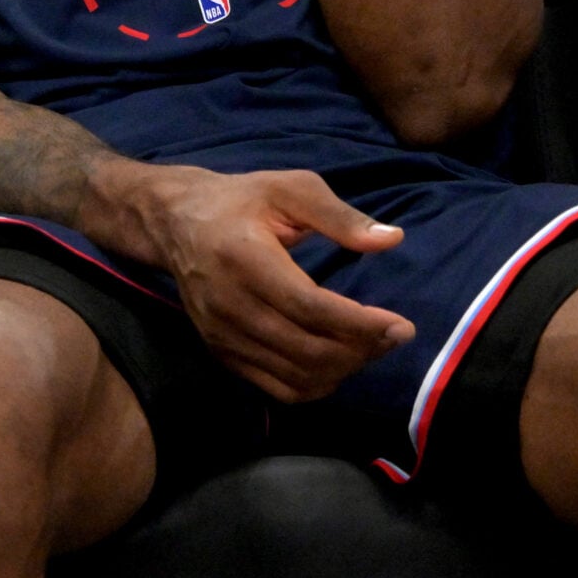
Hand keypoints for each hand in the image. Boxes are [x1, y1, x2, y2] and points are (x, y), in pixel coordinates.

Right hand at [142, 164, 415, 402]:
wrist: (176, 223)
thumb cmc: (241, 200)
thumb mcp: (291, 188)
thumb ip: (340, 216)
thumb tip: (392, 239)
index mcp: (245, 259)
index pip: (310, 308)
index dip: (360, 324)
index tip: (401, 325)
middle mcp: (229, 305)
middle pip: (306, 349)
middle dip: (361, 350)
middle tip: (394, 335)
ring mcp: (222, 335)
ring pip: (295, 376)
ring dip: (343, 370)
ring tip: (371, 346)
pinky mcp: (221, 352)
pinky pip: (277, 388)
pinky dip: (316, 384)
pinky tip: (338, 362)